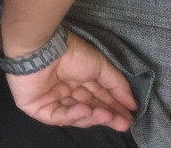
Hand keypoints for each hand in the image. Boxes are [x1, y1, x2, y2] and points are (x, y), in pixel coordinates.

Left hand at [6, 32, 136, 131]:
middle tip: (124, 123)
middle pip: (89, 109)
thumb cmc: (70, 52)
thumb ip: (117, 85)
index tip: (130, 117)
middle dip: (107, 116)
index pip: (98, 98)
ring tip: (107, 115)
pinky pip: (58, 116)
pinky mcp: (37, 108)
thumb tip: (133, 104)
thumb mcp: (100, 66)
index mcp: (77, 80)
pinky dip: (73, 115)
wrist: (41, 48)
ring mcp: (50, 100)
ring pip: (76, 115)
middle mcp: (64, 91)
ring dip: (93, 116)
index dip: (114, 108)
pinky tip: (86, 110)